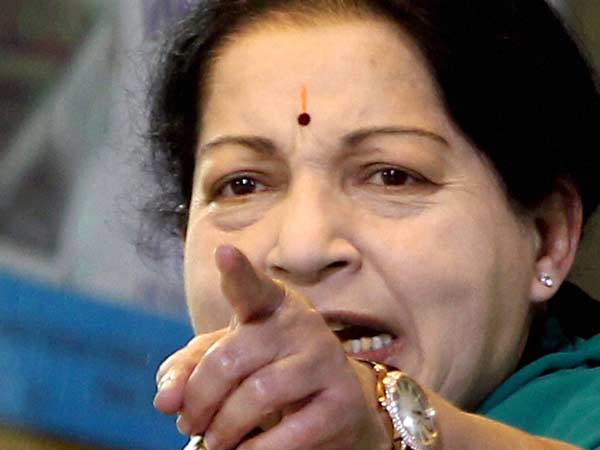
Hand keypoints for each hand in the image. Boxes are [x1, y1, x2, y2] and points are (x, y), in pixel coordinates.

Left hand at [154, 245, 392, 449]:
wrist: (334, 406)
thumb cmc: (268, 374)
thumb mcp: (224, 362)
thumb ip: (188, 370)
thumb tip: (166, 401)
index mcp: (270, 304)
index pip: (251, 287)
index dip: (238, 272)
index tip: (224, 254)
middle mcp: (301, 323)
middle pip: (231, 358)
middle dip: (199, 400)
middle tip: (190, 423)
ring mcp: (325, 359)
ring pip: (258, 394)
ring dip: (224, 429)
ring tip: (215, 442)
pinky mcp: (342, 400)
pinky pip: (290, 432)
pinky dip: (257, 449)